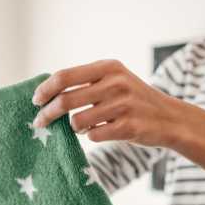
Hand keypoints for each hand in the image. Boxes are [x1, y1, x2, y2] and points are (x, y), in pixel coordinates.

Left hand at [31, 60, 180, 147]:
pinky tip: (99, 132)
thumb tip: (47, 91)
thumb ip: (86, 81)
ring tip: (82, 126)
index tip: (35, 101)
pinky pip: (94, 136)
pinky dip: (91, 136)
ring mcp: (123, 105)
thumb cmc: (133, 100)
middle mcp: (115, 83)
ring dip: (74, 127)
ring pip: (78, 121)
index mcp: (108, 67)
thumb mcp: (115, 80)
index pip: (65, 76)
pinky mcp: (128, 127)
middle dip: (48, 113)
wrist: (169, 118)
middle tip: (39, 123)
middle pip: (66, 100)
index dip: (45, 89)